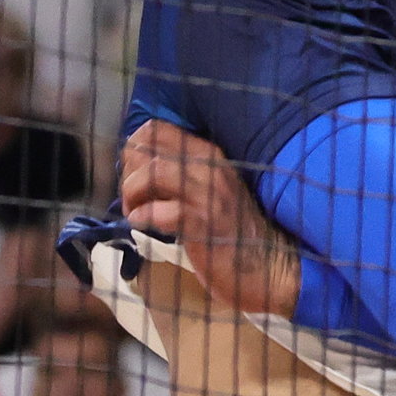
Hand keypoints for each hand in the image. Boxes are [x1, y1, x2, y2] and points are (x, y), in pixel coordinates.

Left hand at [121, 119, 299, 315]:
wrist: (266, 267)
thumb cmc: (232, 232)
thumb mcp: (210, 190)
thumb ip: (182, 175)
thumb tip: (138, 170)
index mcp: (208, 153)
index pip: (156, 128)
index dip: (134, 150)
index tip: (133, 175)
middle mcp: (208, 166)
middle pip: (147, 146)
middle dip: (128, 172)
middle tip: (132, 199)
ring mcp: (208, 193)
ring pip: (152, 172)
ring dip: (132, 193)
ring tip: (134, 212)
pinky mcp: (203, 223)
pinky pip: (160, 211)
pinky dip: (142, 216)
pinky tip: (141, 226)